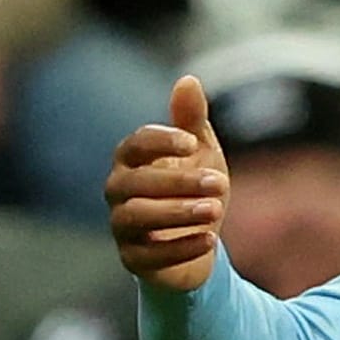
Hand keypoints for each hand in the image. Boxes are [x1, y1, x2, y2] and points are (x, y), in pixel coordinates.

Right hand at [106, 75, 227, 290]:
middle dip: (179, 182)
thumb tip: (188, 80)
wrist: (199, 242)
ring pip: (136, 216)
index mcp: (132, 161)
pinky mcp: (133, 259)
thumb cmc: (195, 189)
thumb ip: (191, 120)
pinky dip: (179, 248)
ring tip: (216, 210)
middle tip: (221, 184)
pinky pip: (148, 255)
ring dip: (177, 212)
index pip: (134, 144)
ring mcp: (122, 226)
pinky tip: (210, 241)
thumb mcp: (200, 153)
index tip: (191, 142)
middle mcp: (118, 191)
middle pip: (135, 183)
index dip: (159, 141)